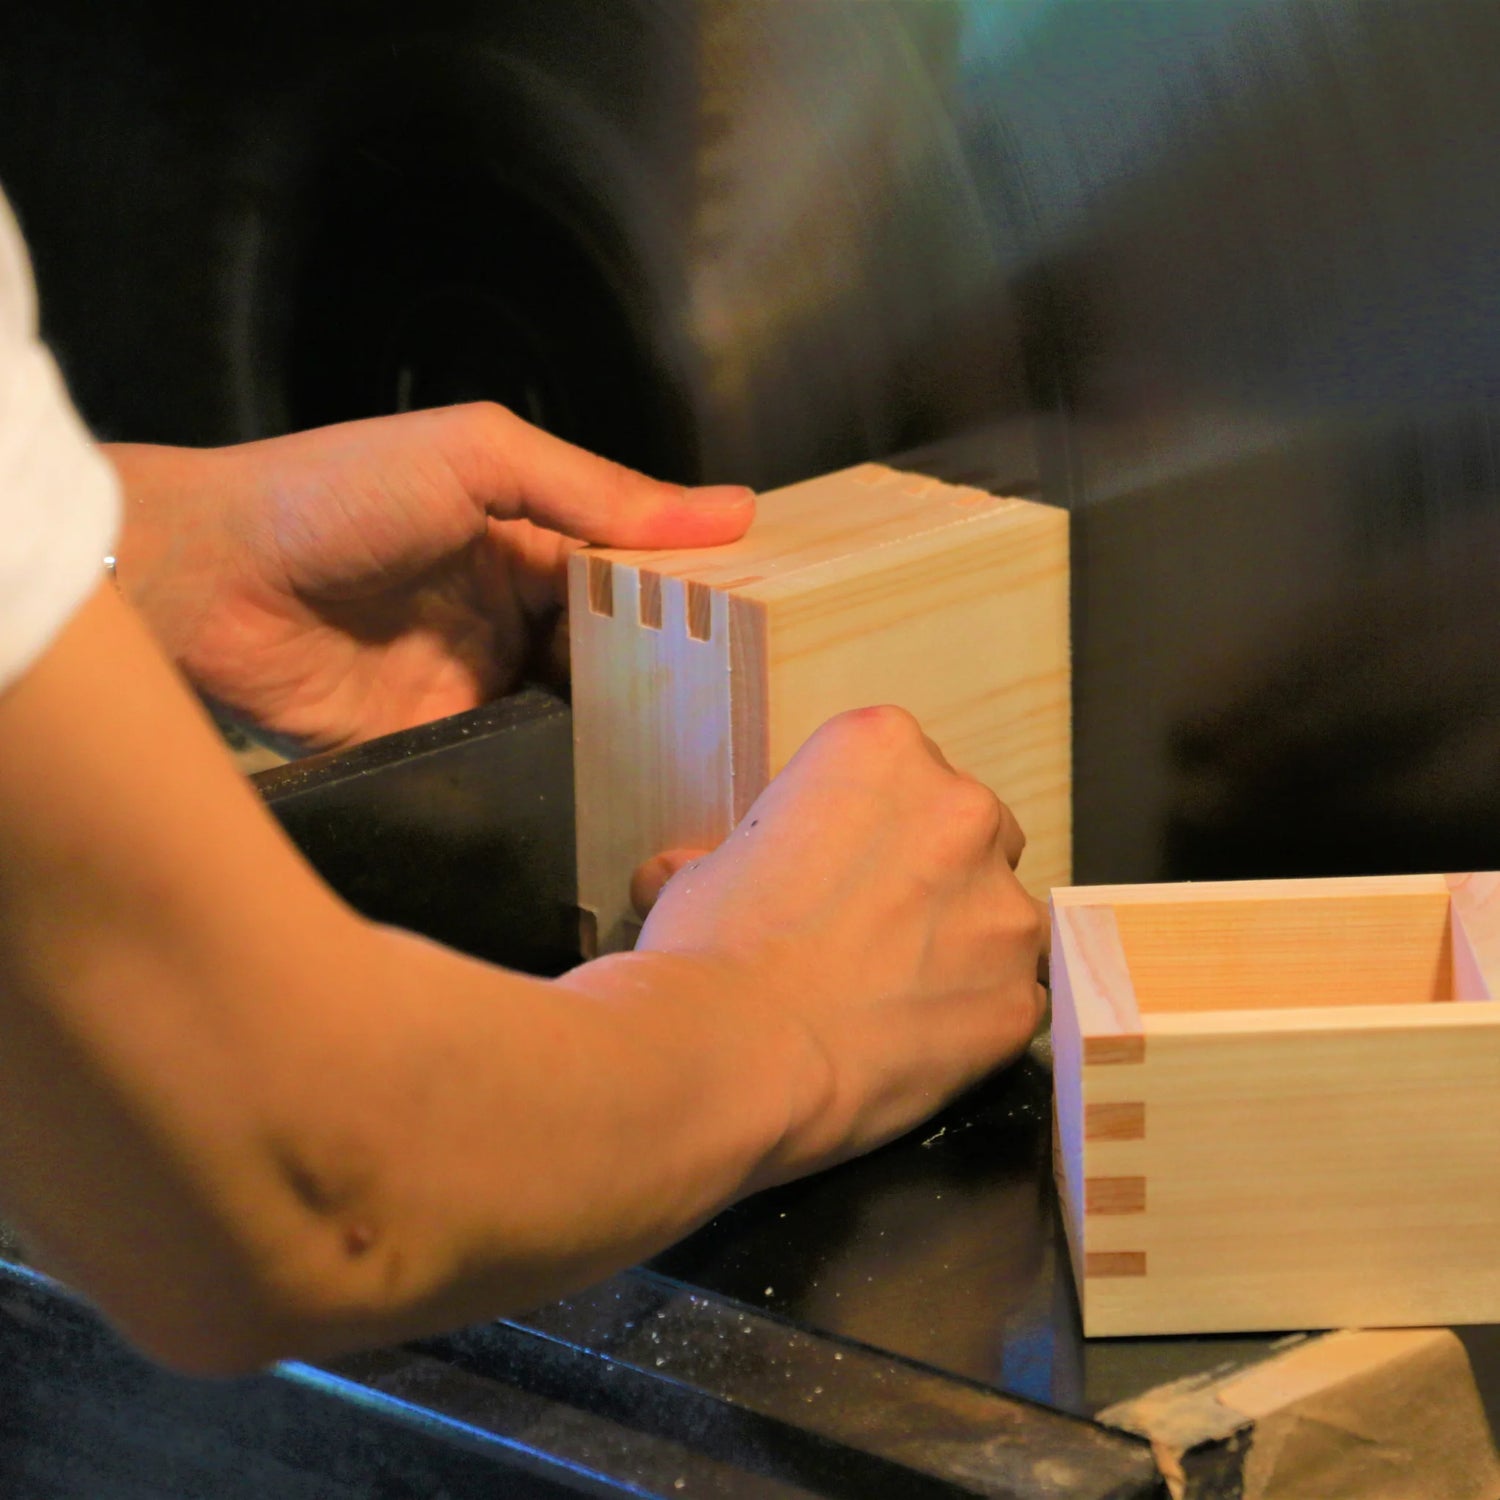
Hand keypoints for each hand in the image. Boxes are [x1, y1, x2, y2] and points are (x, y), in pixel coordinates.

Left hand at [106, 404, 753, 749]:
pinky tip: (627, 783)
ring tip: (711, 747)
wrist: (207, 578)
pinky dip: (573, 771)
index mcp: (526, 541)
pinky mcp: (446, 745)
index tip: (771, 620)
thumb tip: (730, 510)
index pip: (635, 574)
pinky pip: (527, 763)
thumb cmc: (332, 492)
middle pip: (620, 651)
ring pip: (584, 714)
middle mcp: (512, 617)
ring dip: (634, 727)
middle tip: (755, 698)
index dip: (696, 596)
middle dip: (678, 672)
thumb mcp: (478, 457)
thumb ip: (595, 490)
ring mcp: (481, 685)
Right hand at [633, 706, 1046, 1184]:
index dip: (868, 827)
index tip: (836, 869)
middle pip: (972, 831)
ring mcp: (1004, 906)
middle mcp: (963, 810)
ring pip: (1000, 918)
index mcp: (884, 750)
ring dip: (960, 946)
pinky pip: (1009, 1000)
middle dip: (934, 874)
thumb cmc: (711, 946)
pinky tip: (911, 1042)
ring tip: (890, 995)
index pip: (901, 772)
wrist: (737, 1051)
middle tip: (870, 929)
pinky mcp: (1020, 996)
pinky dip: (970, 1019)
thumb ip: (734, 856)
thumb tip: (674, 871)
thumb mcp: (705, 870)